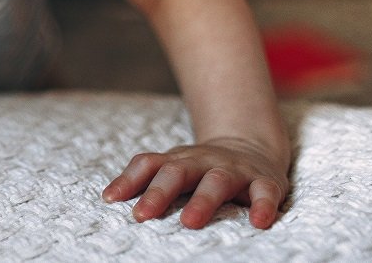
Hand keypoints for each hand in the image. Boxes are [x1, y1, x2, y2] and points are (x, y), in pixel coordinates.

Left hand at [102, 137, 288, 228]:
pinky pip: (264, 193)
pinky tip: (259, 222)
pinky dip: (262, 206)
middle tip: (142, 216)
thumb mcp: (173, 167)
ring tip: (189, 222)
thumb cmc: (201, 167)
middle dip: (159, 193)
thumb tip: (108, 197)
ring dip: (202, 201)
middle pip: (178, 172)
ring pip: (216, 182)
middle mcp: (203, 162)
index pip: (149, 165)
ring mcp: (234, 170)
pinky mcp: (264, 181)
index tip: (110, 200)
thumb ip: (143, 179)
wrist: (251, 148)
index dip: (129, 181)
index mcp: (178, 160)